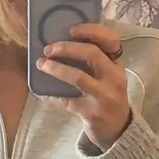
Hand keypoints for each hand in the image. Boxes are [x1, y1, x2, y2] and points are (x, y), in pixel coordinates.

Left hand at [36, 23, 131, 151]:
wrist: (118, 129)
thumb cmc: (109, 96)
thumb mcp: (109, 76)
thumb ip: (96, 60)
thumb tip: (62, 41)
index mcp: (117, 64)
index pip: (111, 40)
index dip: (91, 30)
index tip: (71, 29)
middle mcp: (114, 78)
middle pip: (92, 54)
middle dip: (67, 48)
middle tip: (48, 49)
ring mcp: (104, 96)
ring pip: (78, 77)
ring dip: (56, 68)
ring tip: (41, 64)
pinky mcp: (92, 112)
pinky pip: (67, 101)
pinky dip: (51, 96)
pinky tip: (41, 93)